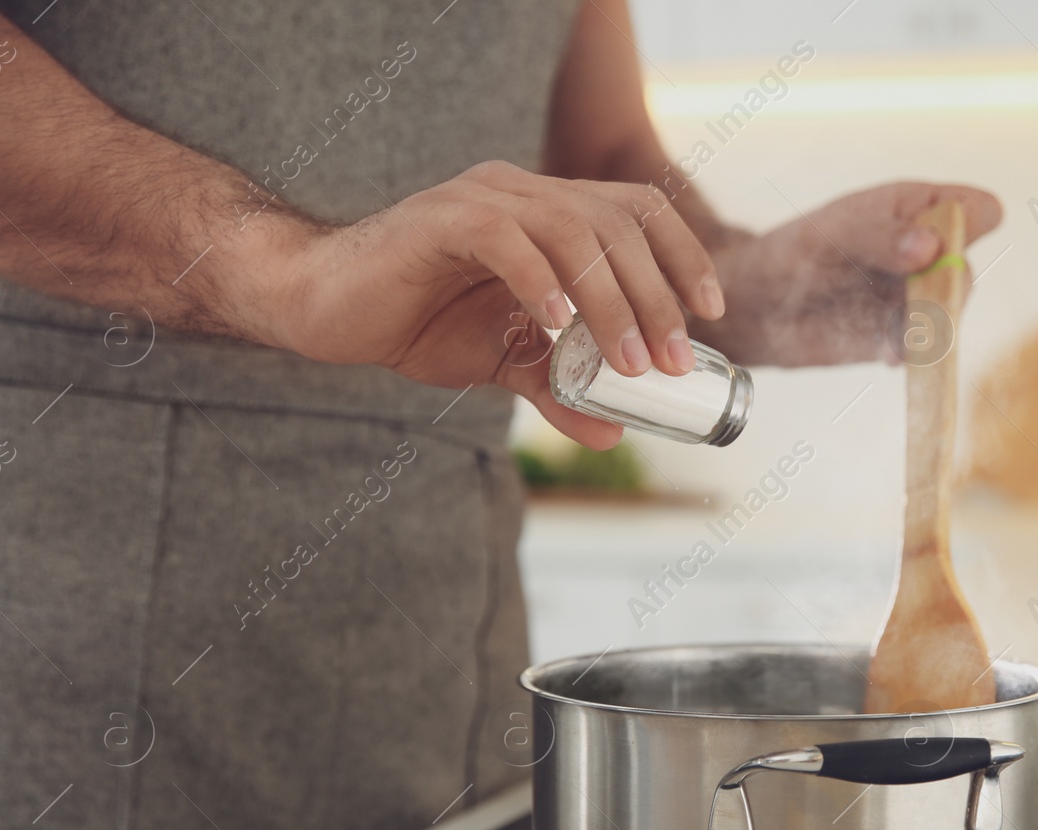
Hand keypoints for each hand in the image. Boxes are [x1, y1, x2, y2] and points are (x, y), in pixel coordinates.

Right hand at [265, 161, 726, 447]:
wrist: (326, 307)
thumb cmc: (416, 321)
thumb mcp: (503, 361)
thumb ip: (558, 387)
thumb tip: (615, 431)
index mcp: (547, 209)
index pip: (637, 208)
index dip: (683, 253)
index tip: (712, 311)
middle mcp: (523, 190)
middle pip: (618, 223)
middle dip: (657, 296)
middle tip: (673, 362)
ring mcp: (482, 198)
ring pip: (574, 232)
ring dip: (612, 301)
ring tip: (629, 363)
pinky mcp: (442, 220)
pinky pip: (508, 241)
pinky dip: (542, 284)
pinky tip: (557, 330)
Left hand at [694, 183, 1001, 366]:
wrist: (758, 307)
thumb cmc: (793, 252)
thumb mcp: (833, 232)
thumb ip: (881, 236)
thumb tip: (931, 248)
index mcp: (918, 208)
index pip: (978, 210)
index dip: (967, 227)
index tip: (929, 246)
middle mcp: (926, 253)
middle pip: (966, 272)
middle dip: (945, 290)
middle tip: (914, 300)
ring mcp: (916, 297)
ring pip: (950, 315)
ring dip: (927, 328)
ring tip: (893, 333)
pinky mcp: (900, 336)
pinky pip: (924, 349)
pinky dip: (909, 353)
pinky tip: (883, 351)